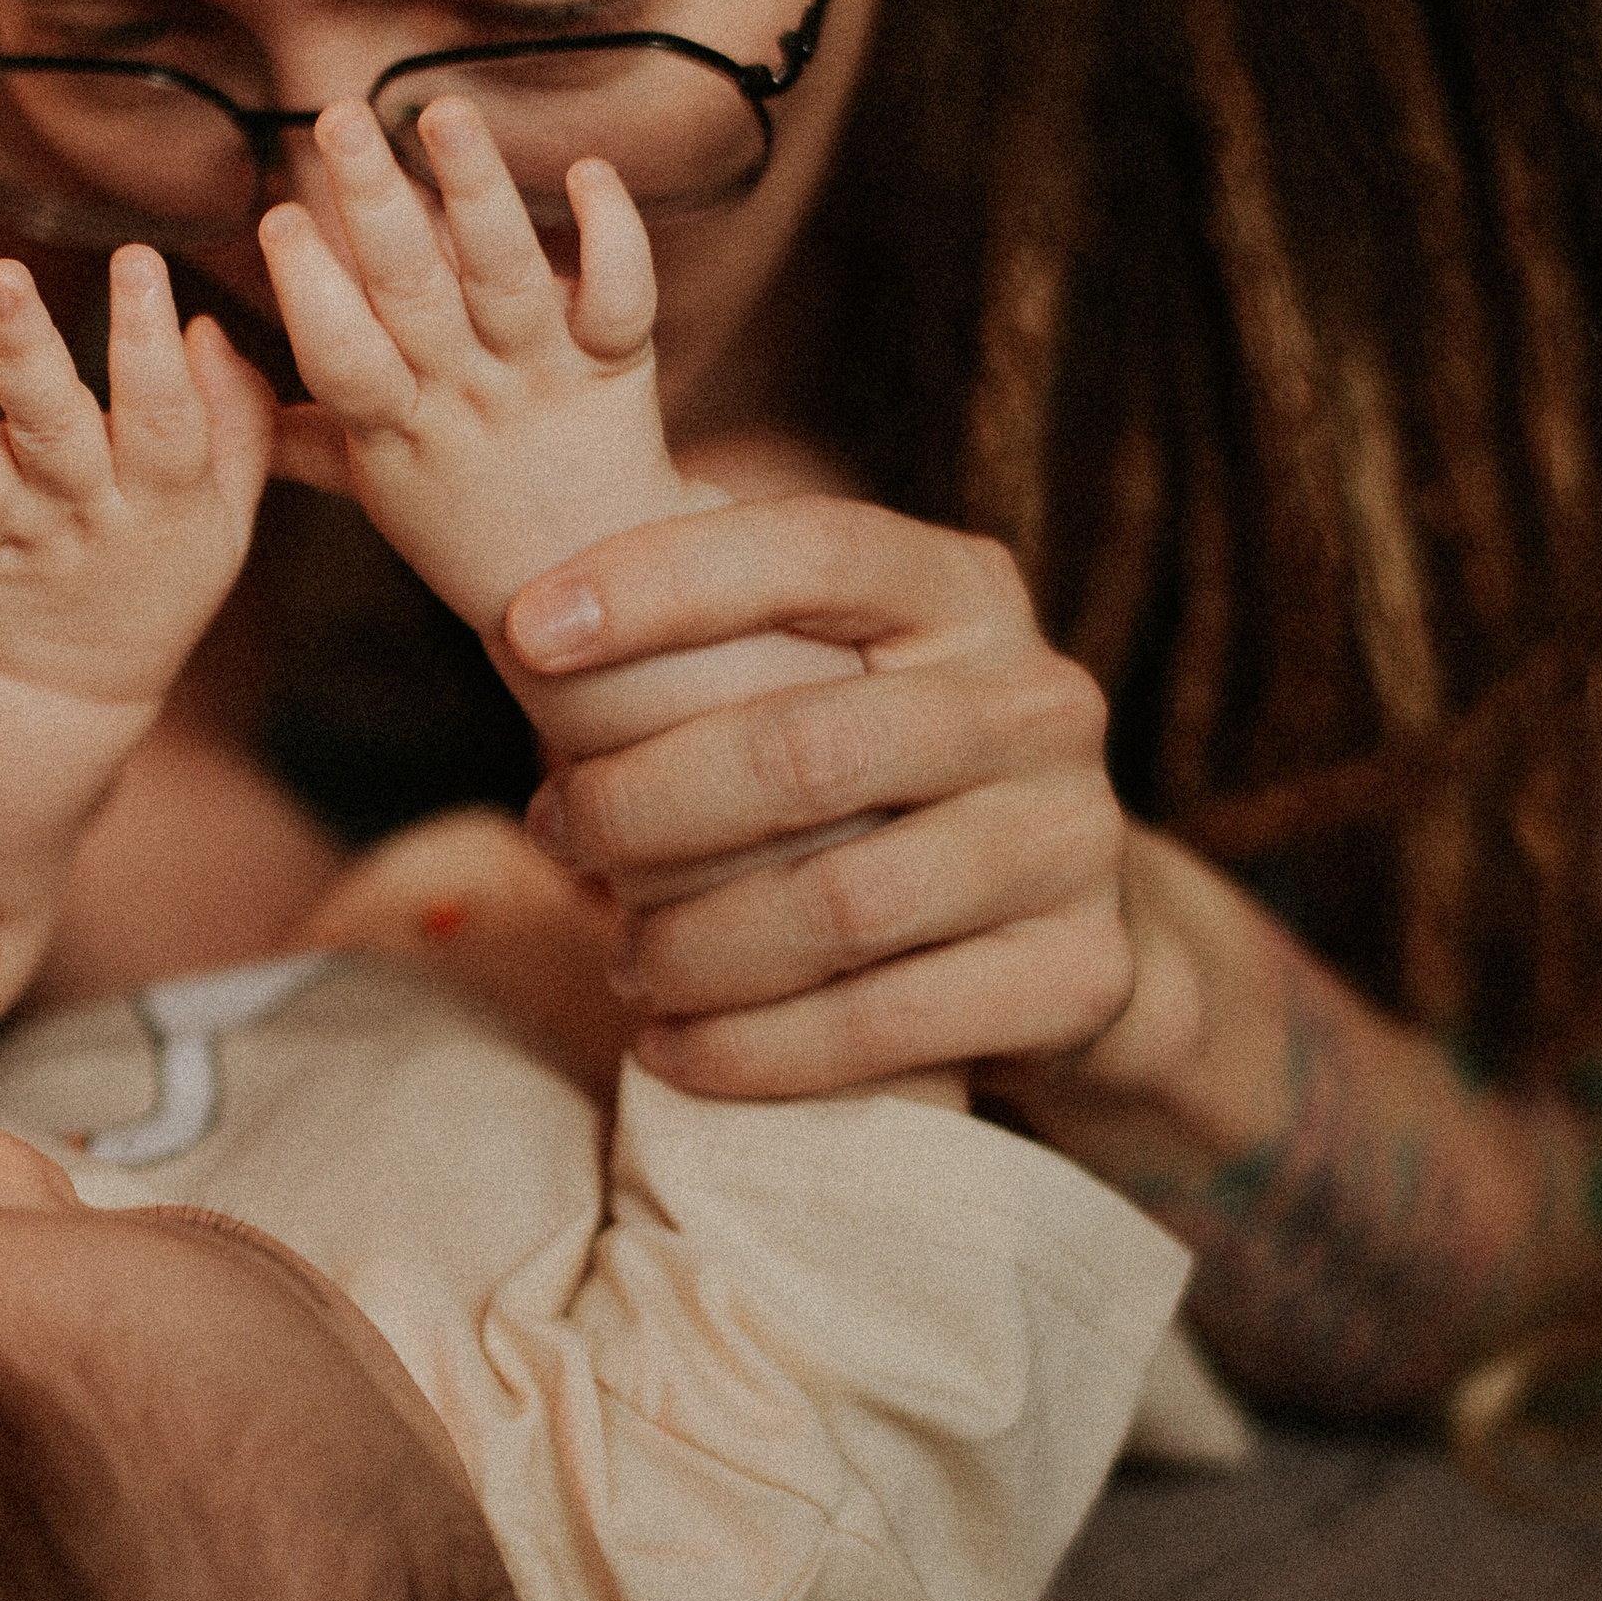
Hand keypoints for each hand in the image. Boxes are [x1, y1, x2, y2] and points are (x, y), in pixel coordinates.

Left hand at [0, 244, 271, 716]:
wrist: (65, 691)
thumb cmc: (154, 575)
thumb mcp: (225, 517)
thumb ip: (237, 421)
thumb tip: (208, 329)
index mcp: (169, 503)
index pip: (166, 419)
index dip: (152, 344)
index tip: (139, 259)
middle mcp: (86, 514)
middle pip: (59, 431)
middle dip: (30, 349)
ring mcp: (13, 528)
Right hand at [259, 99, 690, 634]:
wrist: (590, 584)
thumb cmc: (466, 527)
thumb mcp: (374, 488)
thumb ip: (297, 431)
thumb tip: (205, 371)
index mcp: (395, 428)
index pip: (345, 359)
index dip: (314, 293)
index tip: (279, 219)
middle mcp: (467, 397)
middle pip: (416, 295)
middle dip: (375, 201)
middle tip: (340, 118)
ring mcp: (542, 380)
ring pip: (508, 278)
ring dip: (477, 190)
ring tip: (445, 111)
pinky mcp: (618, 368)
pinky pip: (621, 299)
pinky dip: (611, 233)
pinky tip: (589, 172)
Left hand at [506, 495, 1133, 1096]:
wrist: (1068, 928)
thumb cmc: (883, 785)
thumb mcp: (832, 682)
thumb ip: (720, 646)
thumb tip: (520, 634)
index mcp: (964, 592)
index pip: (814, 551)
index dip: (662, 584)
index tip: (523, 633)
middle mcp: (1038, 700)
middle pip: (806, 750)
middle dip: (644, 805)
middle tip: (559, 836)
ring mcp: (1073, 837)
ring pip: (840, 902)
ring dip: (693, 945)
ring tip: (623, 962)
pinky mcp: (1080, 972)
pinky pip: (885, 1023)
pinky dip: (754, 1048)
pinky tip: (674, 1049)